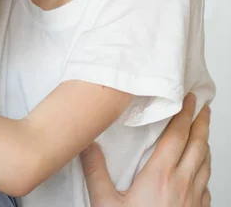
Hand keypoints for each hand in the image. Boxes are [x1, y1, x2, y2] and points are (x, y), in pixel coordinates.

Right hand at [81, 94, 210, 206]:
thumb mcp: (105, 202)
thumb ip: (95, 170)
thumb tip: (86, 143)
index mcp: (161, 175)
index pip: (178, 135)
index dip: (185, 113)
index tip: (189, 97)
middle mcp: (183, 184)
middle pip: (198, 145)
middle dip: (201, 122)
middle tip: (203, 106)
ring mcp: (193, 200)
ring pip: (205, 164)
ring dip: (206, 143)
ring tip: (203, 131)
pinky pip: (206, 186)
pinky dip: (206, 170)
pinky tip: (201, 171)